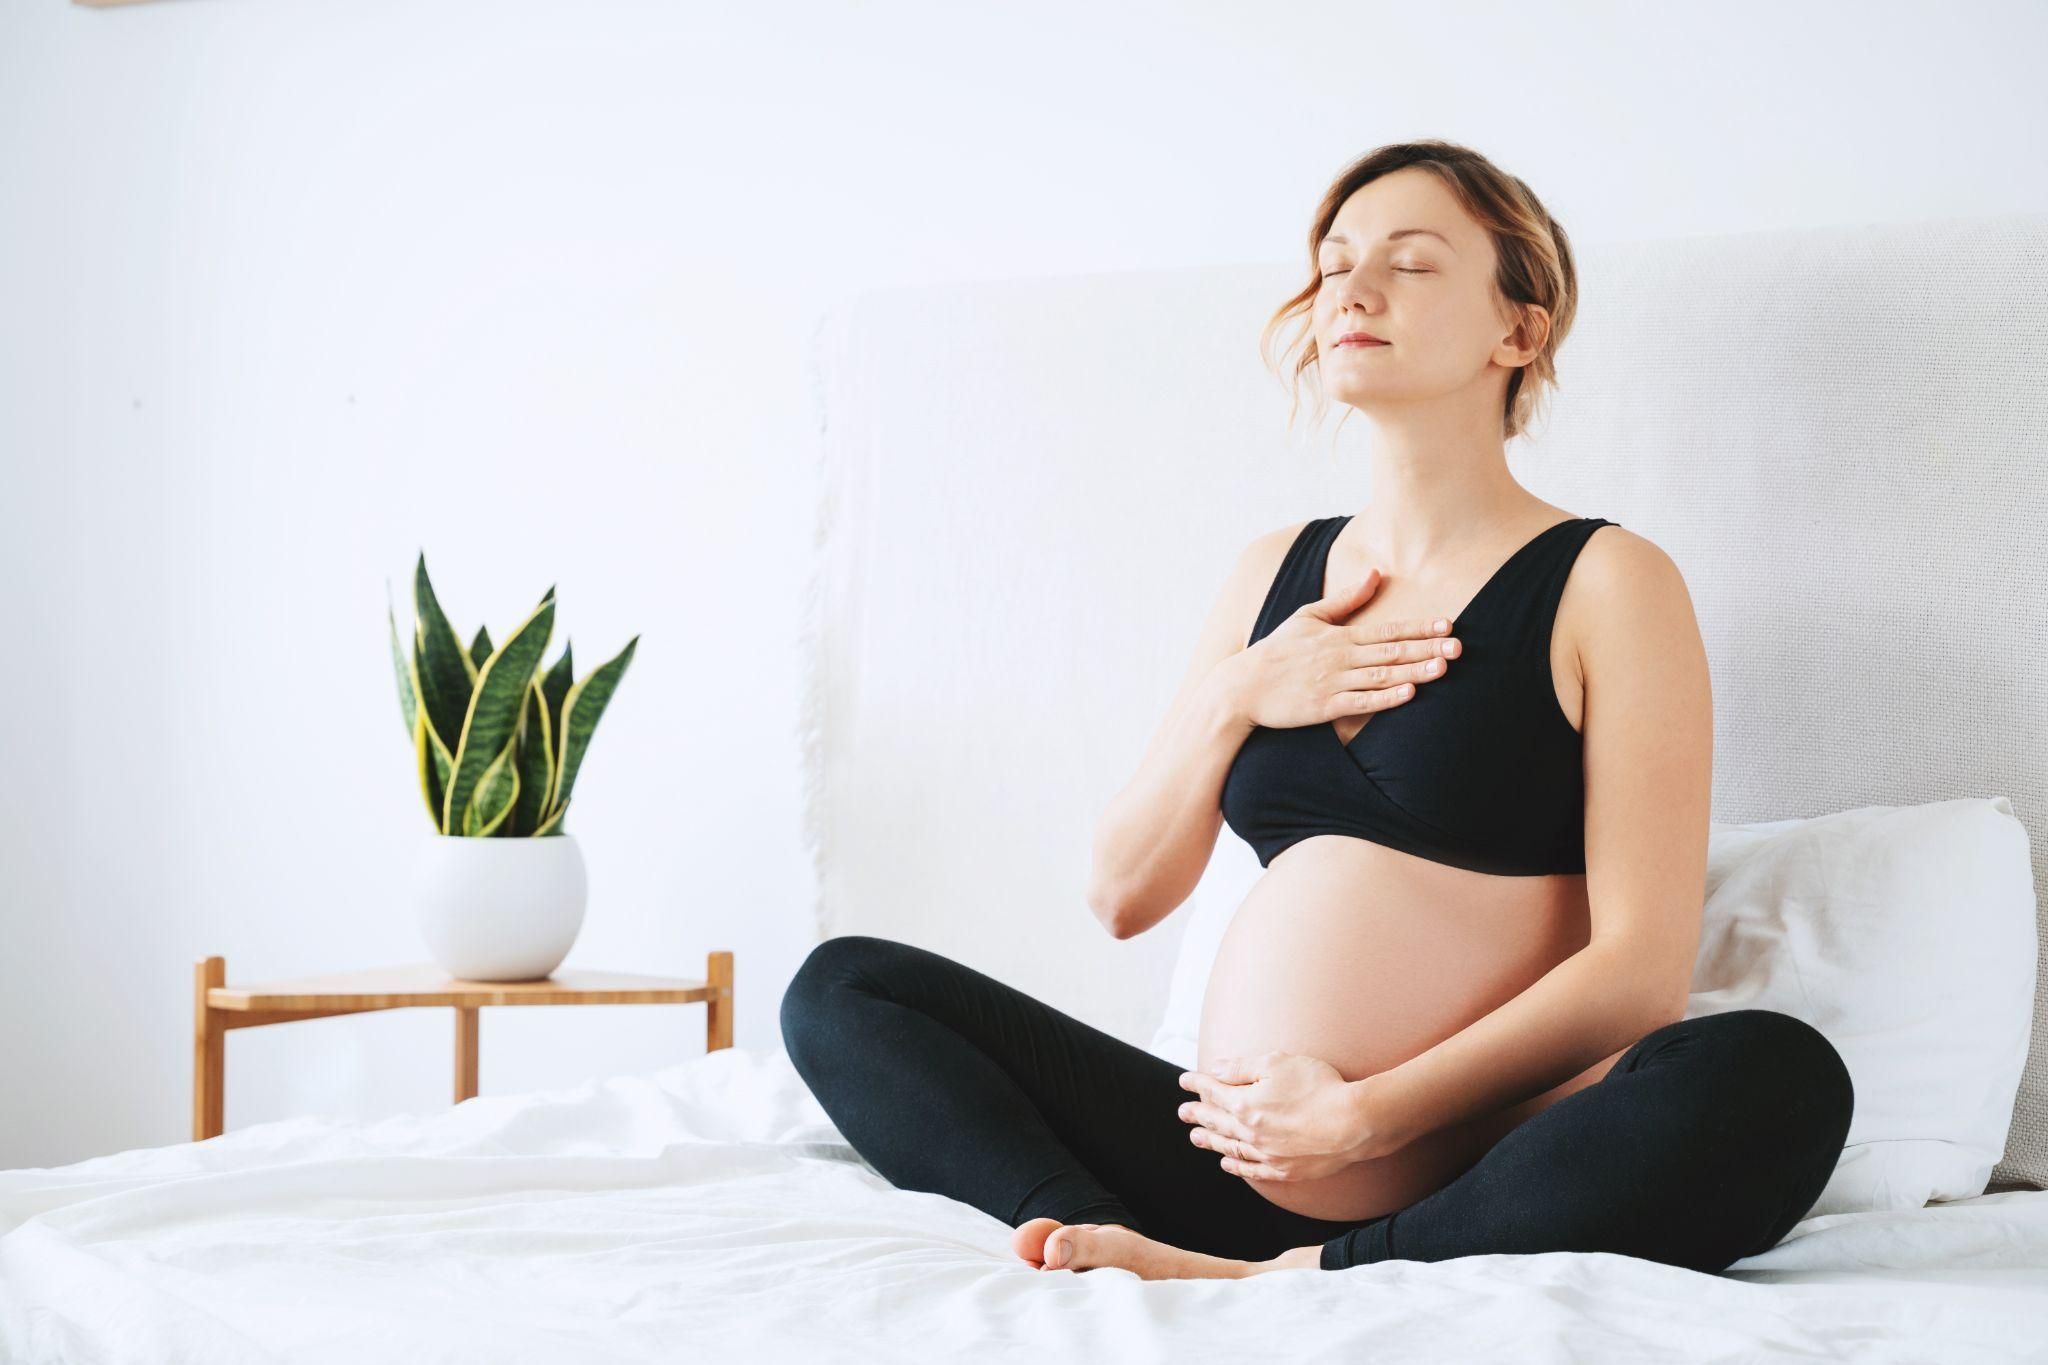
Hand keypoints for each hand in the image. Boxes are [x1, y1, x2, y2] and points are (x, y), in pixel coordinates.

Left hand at [1177, 1051, 1397, 1182]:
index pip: (1213, 1092)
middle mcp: (1250, 1132)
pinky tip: (1227, 1162)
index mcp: (1245, 1104)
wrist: (1354, 1123)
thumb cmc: (1319, 1087)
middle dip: (1198, 1114)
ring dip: (1210, 1141)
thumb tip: (1215, 1070)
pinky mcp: (1284, 1170)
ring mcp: (1266, 1154)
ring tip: (1196, 1137)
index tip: (1185, 1080)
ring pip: (1230, 1147)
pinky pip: (1251, 1170)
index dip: (1197, 1084)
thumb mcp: (1278, 1063)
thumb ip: (1242, 1067)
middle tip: (1183, 1112)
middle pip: (1217, 1122)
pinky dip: (1235, 1166)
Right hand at [1222, 567, 1461, 731]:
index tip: (1448, 624)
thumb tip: (1375, 573)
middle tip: (1460, 646)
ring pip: (1381, 676)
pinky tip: (1408, 694)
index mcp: (1339, 635)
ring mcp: (1333, 683)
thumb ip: (1346, 599)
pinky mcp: (1325, 707)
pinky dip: (1385, 698)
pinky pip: (1361, 702)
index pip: (1387, 629)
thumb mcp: (1308, 616)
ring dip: (1414, 671)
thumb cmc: (1278, 650)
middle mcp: (1340, 657)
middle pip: (1391, 651)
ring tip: (1443, 667)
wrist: (1244, 686)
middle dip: (1428, 648)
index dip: (1419, 627)